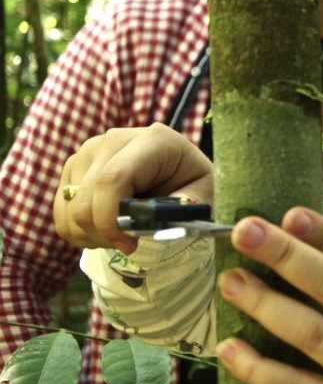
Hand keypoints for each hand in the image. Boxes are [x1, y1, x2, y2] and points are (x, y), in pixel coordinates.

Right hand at [54, 122, 214, 253]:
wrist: (176, 173)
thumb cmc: (190, 186)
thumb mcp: (199, 198)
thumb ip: (177, 211)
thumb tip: (147, 225)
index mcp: (153, 140)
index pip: (113, 180)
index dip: (111, 219)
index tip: (128, 244)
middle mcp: (114, 139)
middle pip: (86, 200)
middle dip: (104, 233)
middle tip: (129, 244)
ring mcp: (88, 151)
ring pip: (70, 209)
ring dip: (92, 234)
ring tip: (121, 234)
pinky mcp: (73, 167)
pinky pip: (61, 212)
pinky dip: (79, 231)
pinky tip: (105, 228)